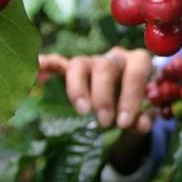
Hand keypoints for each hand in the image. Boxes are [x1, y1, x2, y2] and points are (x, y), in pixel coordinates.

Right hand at [39, 47, 153, 132]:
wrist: (125, 103)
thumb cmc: (136, 106)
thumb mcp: (144, 114)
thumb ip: (144, 118)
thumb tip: (140, 124)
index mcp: (138, 62)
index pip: (137, 70)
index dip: (131, 95)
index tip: (124, 122)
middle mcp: (114, 57)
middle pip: (105, 67)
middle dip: (104, 96)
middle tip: (105, 123)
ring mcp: (91, 61)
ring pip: (79, 64)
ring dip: (78, 89)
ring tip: (82, 111)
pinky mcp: (71, 69)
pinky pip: (56, 63)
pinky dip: (46, 64)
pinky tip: (37, 67)